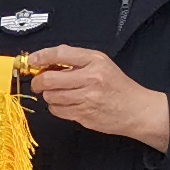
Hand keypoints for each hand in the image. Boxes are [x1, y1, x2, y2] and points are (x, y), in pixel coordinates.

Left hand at [20, 46, 169, 154]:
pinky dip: (56, 107)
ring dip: (49, 95)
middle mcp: (90, 79)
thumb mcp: (102, 63)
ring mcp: (87, 99)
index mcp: (95, 61)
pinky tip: (66, 104)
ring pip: (51, 96)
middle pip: (49, 79)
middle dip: (38, 81)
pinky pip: (58, 111)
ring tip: (57, 93)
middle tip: (38, 82)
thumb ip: (76, 60)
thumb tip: (46, 62)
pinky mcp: (84, 115)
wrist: (137, 110)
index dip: (41, 56)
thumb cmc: (118, 86)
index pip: (60, 54)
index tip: (32, 60)